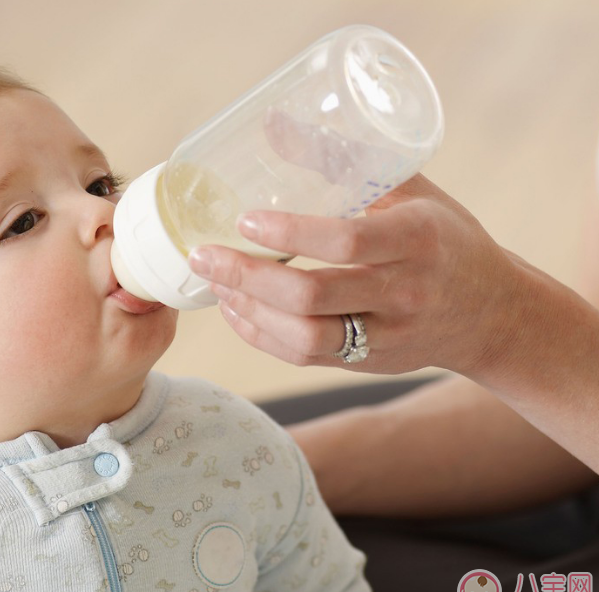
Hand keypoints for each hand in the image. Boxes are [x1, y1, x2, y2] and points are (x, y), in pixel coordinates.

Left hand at [187, 174, 527, 375]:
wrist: (492, 313)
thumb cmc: (445, 238)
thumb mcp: (410, 189)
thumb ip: (342, 159)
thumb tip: (271, 123)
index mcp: (418, 238)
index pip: (346, 242)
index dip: (290, 234)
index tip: (244, 221)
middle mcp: (404, 292)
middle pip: (312, 296)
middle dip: (247, 277)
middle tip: (204, 256)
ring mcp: (387, 334)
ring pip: (305, 337)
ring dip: (249, 312)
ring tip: (215, 283)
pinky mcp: (370, 363)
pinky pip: (306, 357)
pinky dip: (262, 336)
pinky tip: (237, 311)